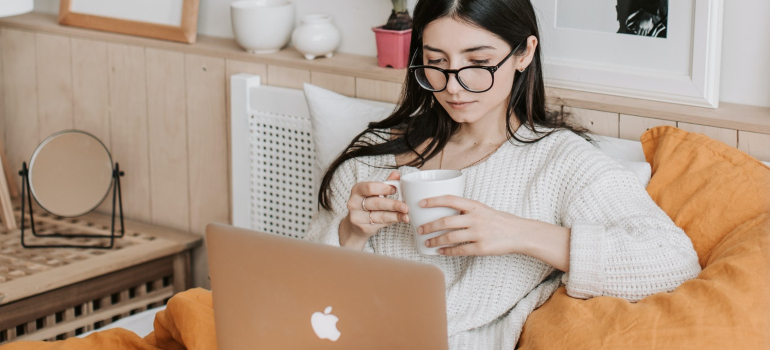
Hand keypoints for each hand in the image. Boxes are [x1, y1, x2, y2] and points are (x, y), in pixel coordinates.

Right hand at [340, 171, 408, 247]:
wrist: (354, 225)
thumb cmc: (366, 205)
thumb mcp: (373, 193)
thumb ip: (385, 184)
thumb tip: (397, 174)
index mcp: (357, 190)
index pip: (370, 188)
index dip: (384, 188)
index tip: (396, 190)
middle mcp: (354, 203)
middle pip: (376, 203)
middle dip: (393, 204)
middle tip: (405, 206)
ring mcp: (357, 217)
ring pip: (380, 216)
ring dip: (396, 215)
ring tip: (406, 215)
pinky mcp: (363, 228)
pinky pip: (381, 224)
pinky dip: (392, 221)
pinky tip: (401, 219)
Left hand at [417, 195, 532, 255]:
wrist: (519, 233)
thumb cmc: (499, 221)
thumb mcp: (483, 209)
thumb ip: (467, 211)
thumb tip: (445, 213)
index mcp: (475, 206)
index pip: (450, 199)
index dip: (433, 201)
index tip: (420, 203)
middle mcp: (475, 218)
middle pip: (446, 221)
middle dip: (429, 226)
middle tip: (419, 229)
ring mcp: (479, 234)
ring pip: (450, 237)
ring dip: (435, 240)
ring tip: (427, 242)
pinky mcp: (482, 248)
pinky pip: (460, 250)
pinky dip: (447, 251)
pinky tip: (440, 251)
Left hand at [626, 10, 657, 35]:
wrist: (647, 16)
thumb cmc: (641, 19)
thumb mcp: (638, 22)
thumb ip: (636, 26)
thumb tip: (633, 29)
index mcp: (639, 27)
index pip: (638, 33)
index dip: (637, 36)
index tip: (637, 37)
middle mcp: (643, 28)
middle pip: (641, 34)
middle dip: (640, 37)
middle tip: (640, 39)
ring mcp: (646, 28)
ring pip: (645, 34)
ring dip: (643, 35)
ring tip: (643, 37)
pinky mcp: (649, 27)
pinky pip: (648, 32)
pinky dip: (647, 33)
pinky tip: (646, 34)